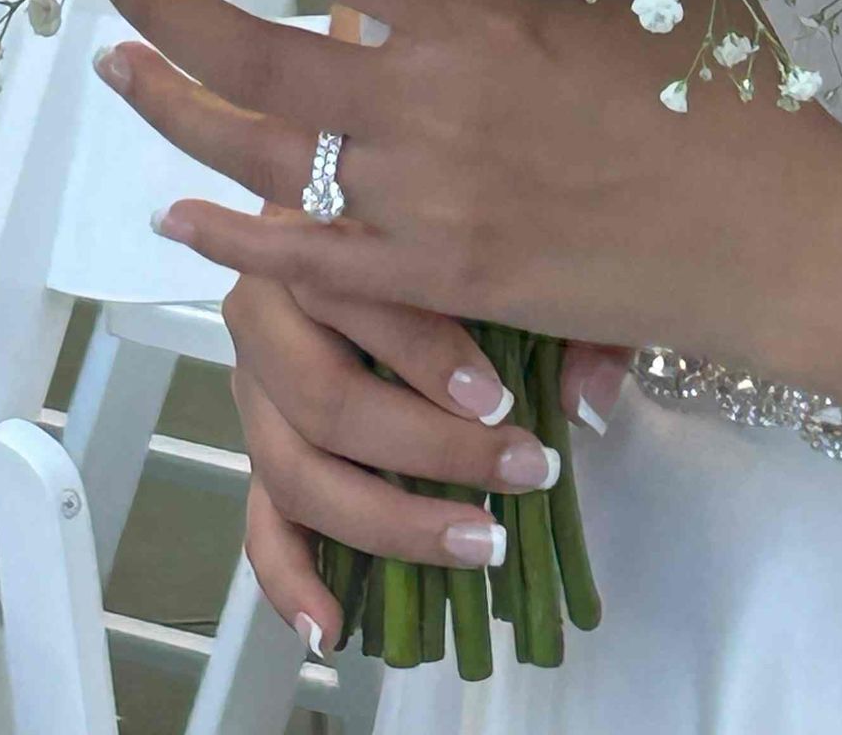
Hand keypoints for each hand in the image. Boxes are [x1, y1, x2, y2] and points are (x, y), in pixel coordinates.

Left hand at [83, 0, 841, 378]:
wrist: (774, 238)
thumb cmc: (729, 86)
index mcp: (479, 10)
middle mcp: (428, 102)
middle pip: (256, 52)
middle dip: (164, 3)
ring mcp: (425, 202)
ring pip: (263, 155)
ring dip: (175, 108)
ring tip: (116, 66)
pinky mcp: (440, 281)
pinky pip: (308, 260)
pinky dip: (234, 234)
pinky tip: (178, 212)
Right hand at [217, 243, 630, 652]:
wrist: (366, 212)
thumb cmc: (444, 229)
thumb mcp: (502, 243)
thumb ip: (553, 304)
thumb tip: (587, 398)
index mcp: (315, 239)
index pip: (357, 296)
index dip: (427, 353)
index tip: (501, 400)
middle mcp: (266, 312)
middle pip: (325, 396)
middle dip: (428, 447)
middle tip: (520, 469)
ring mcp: (255, 388)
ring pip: (295, 469)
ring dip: (389, 522)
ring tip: (479, 545)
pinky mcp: (256, 451)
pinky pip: (259, 524)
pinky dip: (291, 581)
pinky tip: (337, 628)